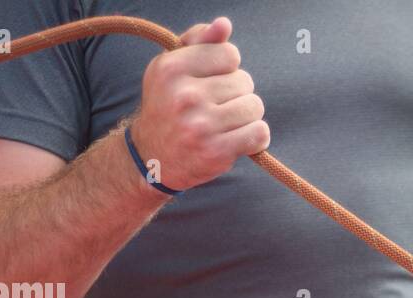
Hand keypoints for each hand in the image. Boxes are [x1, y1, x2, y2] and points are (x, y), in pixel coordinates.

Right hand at [130, 18, 269, 191]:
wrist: (153, 157)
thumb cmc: (168, 106)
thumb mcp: (172, 68)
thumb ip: (198, 41)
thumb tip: (224, 25)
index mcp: (171, 68)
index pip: (230, 54)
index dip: (227, 68)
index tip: (212, 81)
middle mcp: (184, 95)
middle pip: (245, 81)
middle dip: (237, 93)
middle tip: (215, 107)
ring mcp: (201, 126)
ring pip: (255, 106)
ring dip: (247, 116)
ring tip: (226, 123)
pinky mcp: (216, 152)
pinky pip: (259, 133)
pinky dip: (256, 137)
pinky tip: (240, 139)